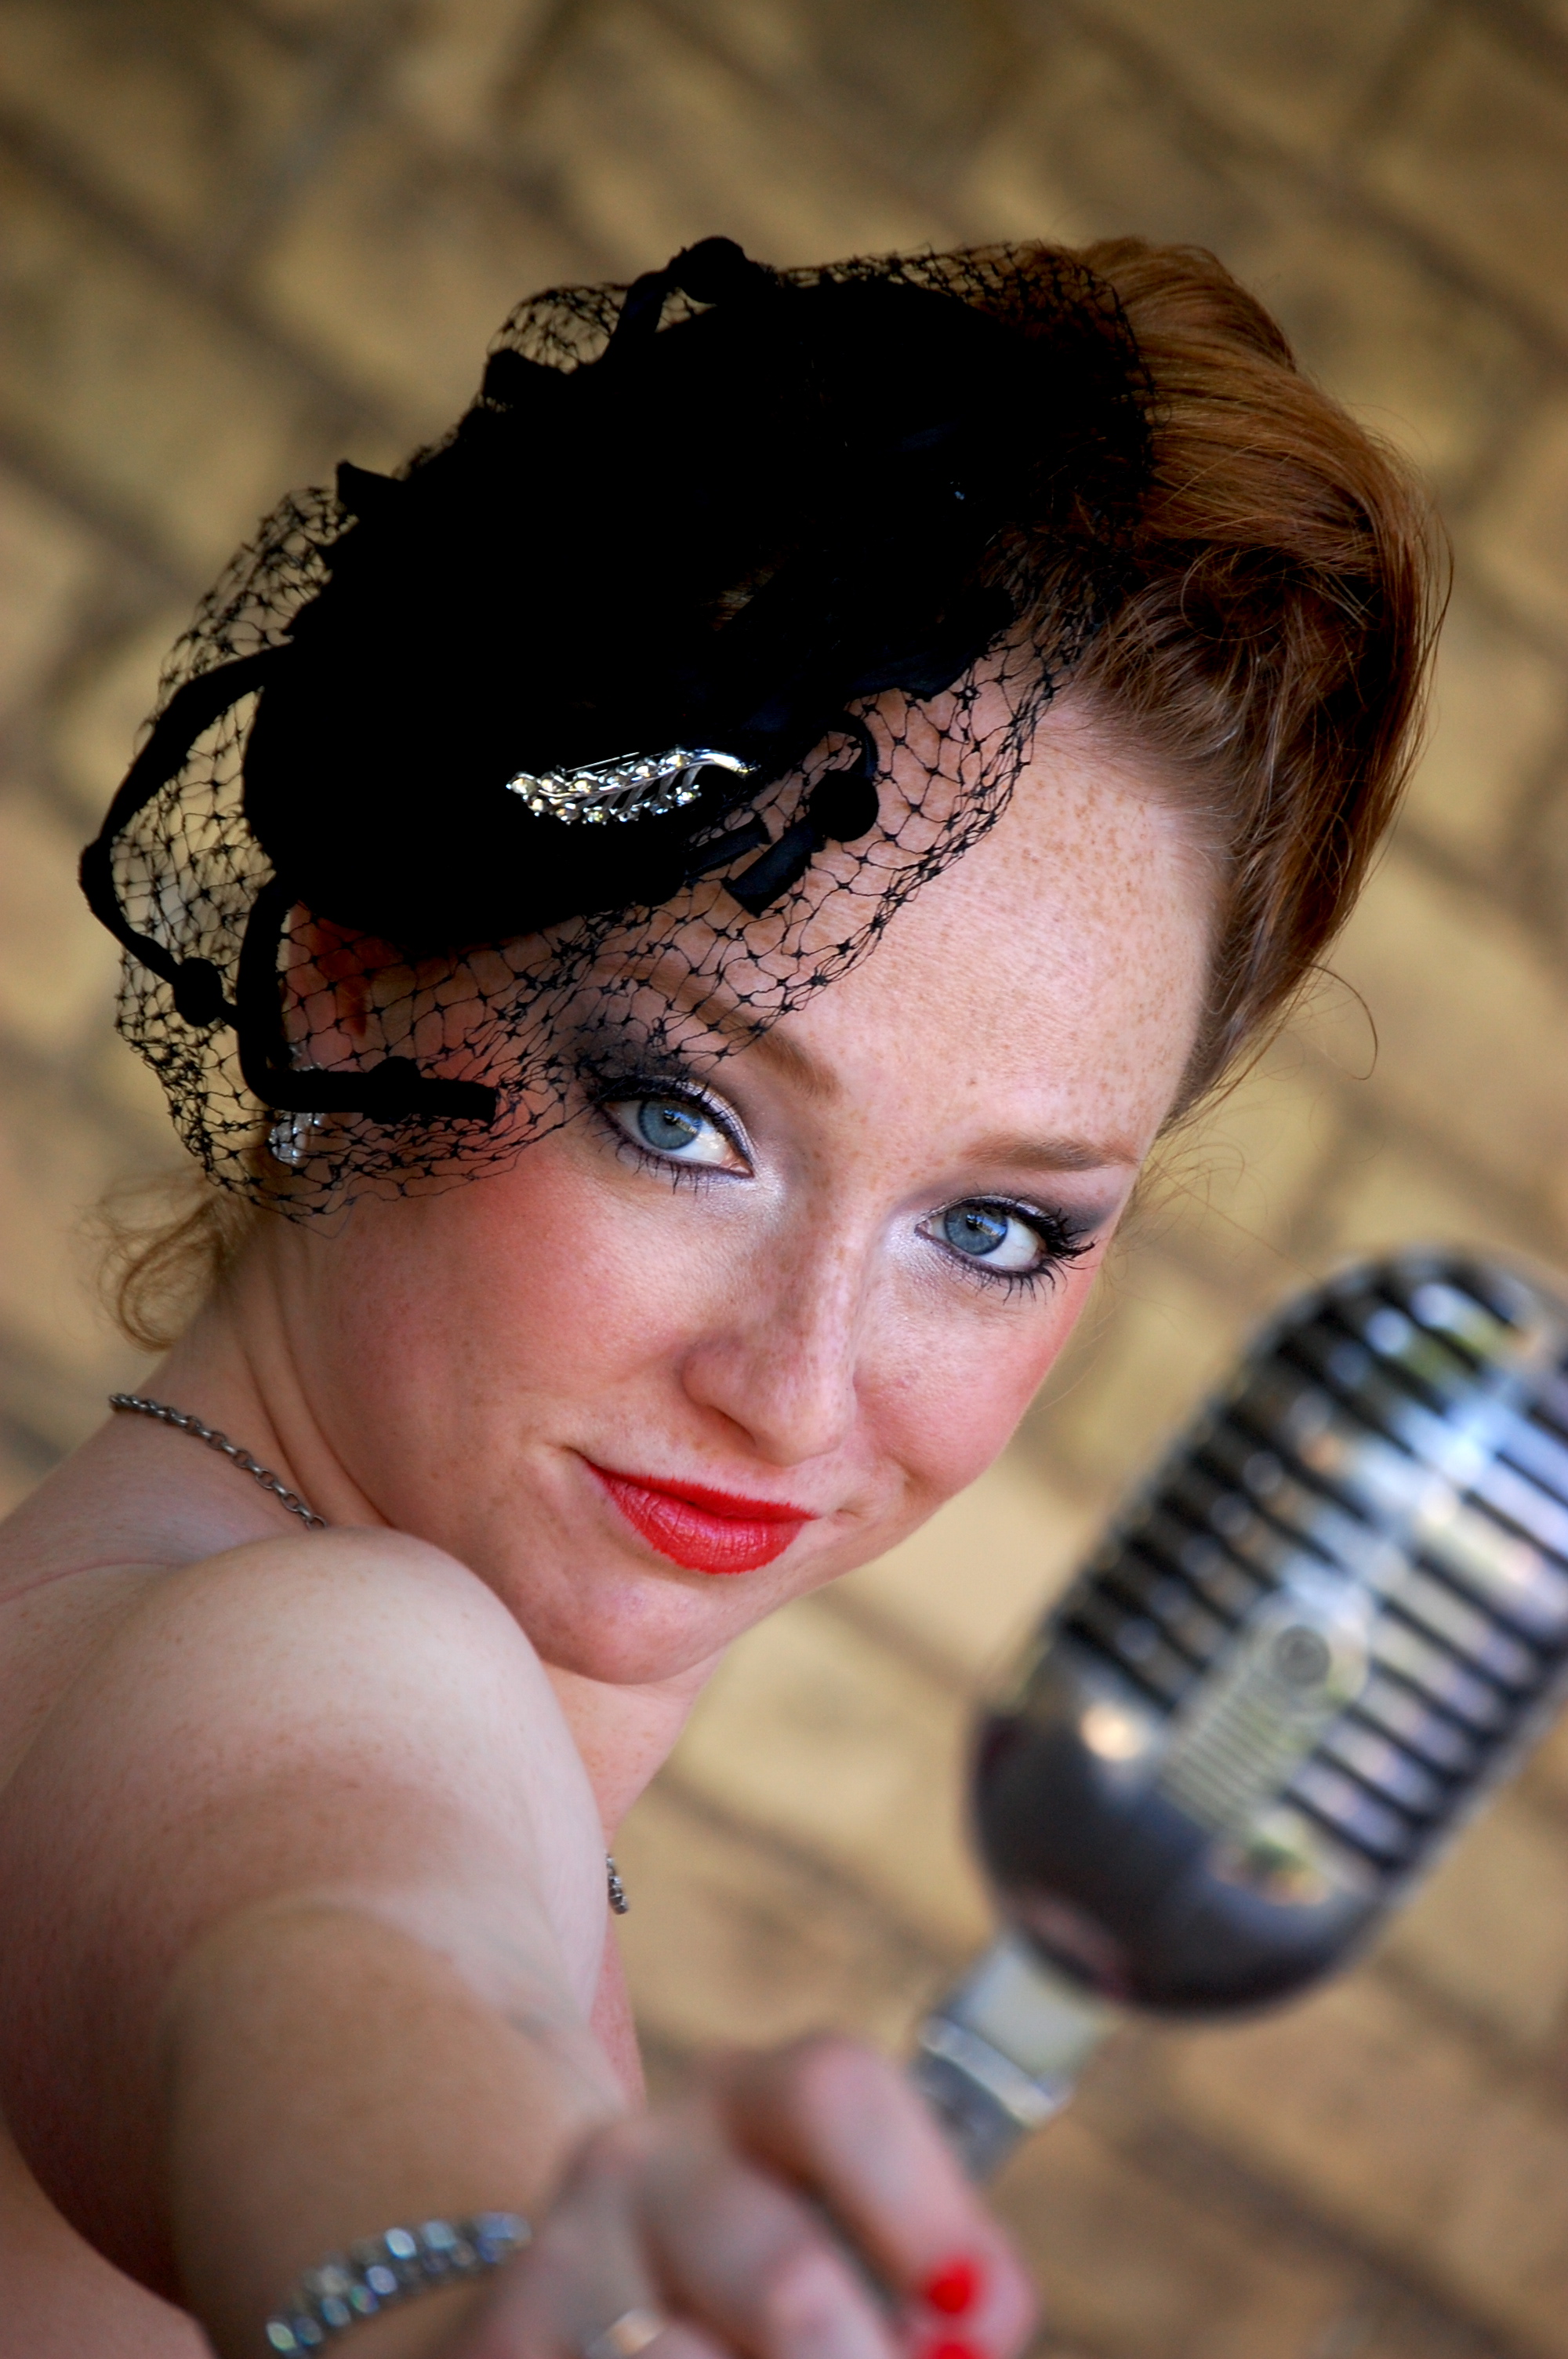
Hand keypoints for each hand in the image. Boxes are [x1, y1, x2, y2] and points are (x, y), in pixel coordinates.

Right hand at [453, 2036, 1035, 2358]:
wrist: (574, 2335)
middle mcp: (642, 2156)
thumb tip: (974, 2322)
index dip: (926, 2208)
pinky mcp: (505, 2339)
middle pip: (790, 2280)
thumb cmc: (755, 2308)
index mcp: (748, 2103)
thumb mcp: (846, 2256)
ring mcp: (561, 2256)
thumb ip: (927, 2279)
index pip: (836, 2091)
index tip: (978, 2318)